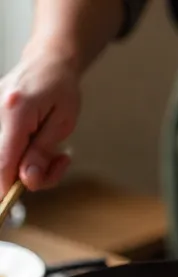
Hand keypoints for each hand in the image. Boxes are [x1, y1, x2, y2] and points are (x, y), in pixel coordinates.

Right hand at [0, 52, 79, 192]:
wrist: (49, 60)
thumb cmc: (61, 88)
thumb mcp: (62, 124)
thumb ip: (43, 153)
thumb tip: (27, 180)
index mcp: (16, 112)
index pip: (3, 161)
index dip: (7, 187)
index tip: (10, 204)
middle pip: (2, 162)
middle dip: (29, 175)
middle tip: (59, 164)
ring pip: (4, 157)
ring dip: (31, 165)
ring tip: (57, 154)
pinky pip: (5, 148)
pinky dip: (25, 155)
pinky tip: (42, 146)